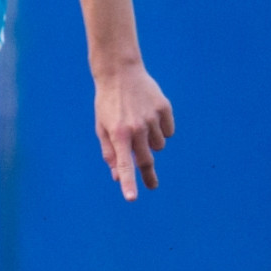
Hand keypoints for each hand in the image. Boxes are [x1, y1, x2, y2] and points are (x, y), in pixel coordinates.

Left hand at [94, 63, 174, 199]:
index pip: (124, 164)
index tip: (131, 198)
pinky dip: (161, 129)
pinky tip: (150, 116)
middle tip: (152, 185)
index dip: (128, 182)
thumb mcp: (102, 128)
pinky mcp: (164, 109)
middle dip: (148, 174)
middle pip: (146, 160)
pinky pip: (168, 131)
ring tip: (139, 125)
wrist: (120, 73)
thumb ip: (109, 153)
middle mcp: (136, 128)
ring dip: (151, 143)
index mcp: (118, 134)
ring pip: (159, 145)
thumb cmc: (107, 104)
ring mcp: (152, 118)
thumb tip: (117, 176)